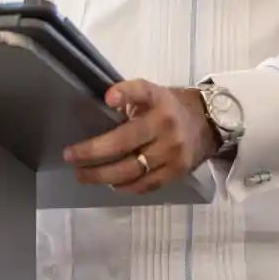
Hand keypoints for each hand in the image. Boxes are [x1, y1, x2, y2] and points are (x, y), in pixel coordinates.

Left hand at [63, 79, 219, 196]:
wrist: (208, 123)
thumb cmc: (170, 107)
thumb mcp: (153, 93)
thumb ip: (130, 98)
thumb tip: (100, 106)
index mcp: (159, 102)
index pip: (141, 93)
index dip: (125, 94)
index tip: (109, 98)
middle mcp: (166, 127)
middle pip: (124, 143)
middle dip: (93, 152)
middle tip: (70, 156)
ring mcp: (172, 153)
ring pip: (132, 170)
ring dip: (103, 175)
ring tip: (83, 175)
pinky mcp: (176, 172)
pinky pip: (146, 184)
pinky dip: (125, 186)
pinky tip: (110, 184)